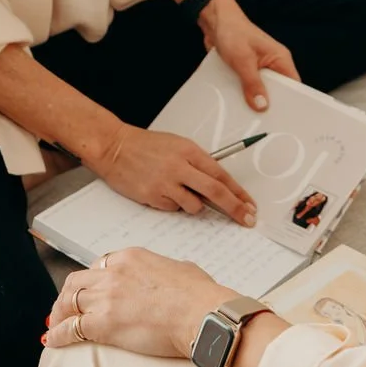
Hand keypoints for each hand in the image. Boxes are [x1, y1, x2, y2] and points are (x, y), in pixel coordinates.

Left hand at [44, 248, 233, 359]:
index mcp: (131, 257)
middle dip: (66, 295)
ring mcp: (106, 297)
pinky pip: (71, 328)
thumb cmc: (199, 296)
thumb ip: (165, 272)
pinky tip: (52, 341)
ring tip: (54, 325)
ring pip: (69, 302)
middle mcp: (113, 273)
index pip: (99, 266)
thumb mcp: (180, 270)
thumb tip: (168, 280)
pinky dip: (58, 334)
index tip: (87, 292)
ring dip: (58, 314)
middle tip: (63, 309)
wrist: (201, 314)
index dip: (89, 281)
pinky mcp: (104, 323)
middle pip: (77, 281)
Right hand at [89, 123, 256, 226]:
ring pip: (195, 206)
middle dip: (235, 209)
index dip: (239, 193)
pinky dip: (173, 205)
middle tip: (248, 220)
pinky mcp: (153, 196)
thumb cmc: (146, 146)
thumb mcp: (177, 146)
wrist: (114, 147)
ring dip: (195, 205)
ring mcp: (166, 182)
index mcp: (190, 151)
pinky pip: (174, 208)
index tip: (251, 205)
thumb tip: (218, 186)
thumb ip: (197, 164)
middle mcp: (181, 166)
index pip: (222, 175)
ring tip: (178, 192)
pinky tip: (161, 192)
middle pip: (216, 192)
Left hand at [200, 0, 299, 111]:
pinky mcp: (246, 71)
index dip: (291, 102)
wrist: (214, 20)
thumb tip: (262, 105)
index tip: (285, 117)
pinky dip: (242, 94)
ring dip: (253, 99)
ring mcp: (259, 68)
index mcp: (280, 58)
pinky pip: (248, 87)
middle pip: (277, 91)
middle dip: (268, 104)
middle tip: (262, 118)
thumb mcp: (243, 60)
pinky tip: (235, 102)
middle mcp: (272, 64)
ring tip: (247, 112)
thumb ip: (253, 83)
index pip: (293, 85)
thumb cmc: (232, 31)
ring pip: (260, 91)